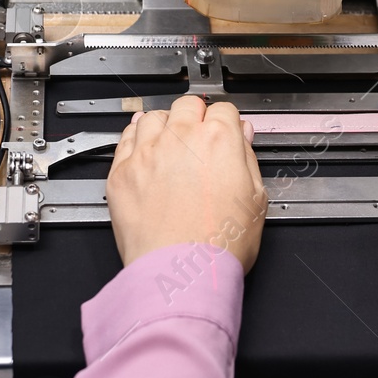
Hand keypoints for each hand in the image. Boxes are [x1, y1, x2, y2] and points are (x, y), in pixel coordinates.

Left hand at [107, 97, 268, 269]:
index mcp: (218, 141)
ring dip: (164, 124)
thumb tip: (243, 138)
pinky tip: (143, 147)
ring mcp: (147, 154)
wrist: (181, 273)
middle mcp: (180, 139)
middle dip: (195, 115)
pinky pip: (125, 139)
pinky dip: (135, 138)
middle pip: (187, 105)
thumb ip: (247, 159)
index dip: (226, 122)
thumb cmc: (219, 245)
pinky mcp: (122, 173)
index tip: (224, 132)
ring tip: (169, 142)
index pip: (224, 110)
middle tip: (198, 135)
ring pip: (153, 117)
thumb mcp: (256, 200)